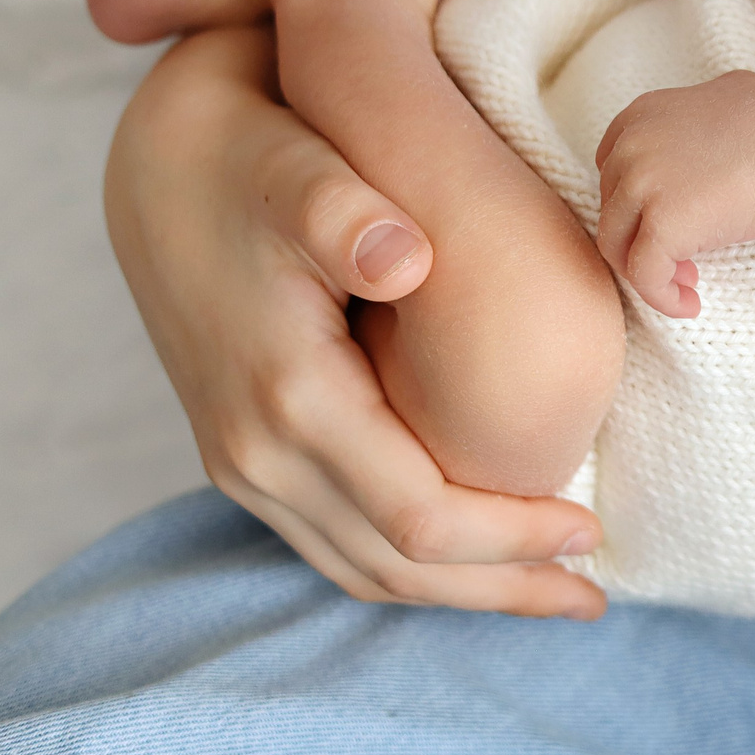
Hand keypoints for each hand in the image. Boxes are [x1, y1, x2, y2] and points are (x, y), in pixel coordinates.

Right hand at [107, 27, 608, 617]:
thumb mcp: (296, 165)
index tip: (593, 528)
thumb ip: (341, 213)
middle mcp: (254, 454)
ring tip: (553, 592)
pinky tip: (472, 555)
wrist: (161, 160)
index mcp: (286, 398)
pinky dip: (409, 563)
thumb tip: (403, 258)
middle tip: (594, 598)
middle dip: (500, 589)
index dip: (510, 536)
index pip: (417, 514)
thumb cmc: (250, 155)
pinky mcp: (245, 454)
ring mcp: (241, 464)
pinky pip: (336, 540)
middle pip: (394, 567)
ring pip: (360, 568)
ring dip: (460, 592)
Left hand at [595, 71, 754, 316]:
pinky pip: (645, 275)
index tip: (663, 221)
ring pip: (619, 246)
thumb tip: (704, 120)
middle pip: (614, 210)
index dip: (635, 203)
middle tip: (681, 258)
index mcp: (641, 116)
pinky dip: (662, 298)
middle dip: (642, 237)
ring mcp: (641, 185)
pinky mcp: (662, 225)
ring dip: (649, 271)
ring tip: (687, 282)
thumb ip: (697, 110)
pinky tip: (690, 304)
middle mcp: (632, 147)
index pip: (611, 171)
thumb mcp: (726, 93)